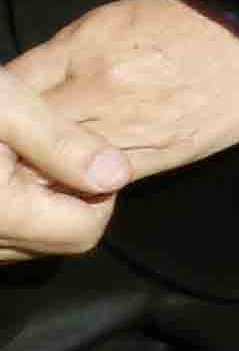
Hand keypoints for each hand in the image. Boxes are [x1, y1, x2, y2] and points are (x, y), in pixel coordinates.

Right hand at [0, 54, 127, 259]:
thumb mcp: (6, 105)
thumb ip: (63, 143)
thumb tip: (116, 175)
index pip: (83, 231)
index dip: (96, 192)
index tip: (80, 153)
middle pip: (56, 241)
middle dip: (62, 198)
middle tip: (35, 151)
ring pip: (25, 245)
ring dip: (33, 207)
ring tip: (9, 159)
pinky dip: (6, 214)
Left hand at [4, 0, 238, 191]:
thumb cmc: (197, 16)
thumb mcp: (115, 19)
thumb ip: (64, 56)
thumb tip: (26, 88)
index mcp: (80, 48)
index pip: (5, 92)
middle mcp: (92, 89)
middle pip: (19, 139)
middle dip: (7, 153)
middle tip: (8, 163)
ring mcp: (124, 127)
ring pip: (48, 169)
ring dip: (34, 178)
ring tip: (30, 184)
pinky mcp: (159, 156)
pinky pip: (97, 185)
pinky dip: (77, 190)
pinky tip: (73, 191)